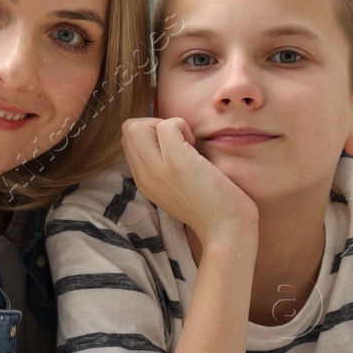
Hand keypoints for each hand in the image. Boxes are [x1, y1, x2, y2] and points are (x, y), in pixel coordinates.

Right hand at [120, 117, 256, 250]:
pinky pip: (166, 125)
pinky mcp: (176, 162)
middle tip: (178, 141)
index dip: (150, 132)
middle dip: (153, 124)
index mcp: (143, 180)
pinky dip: (182, 126)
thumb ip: (162, 165)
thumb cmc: (209, 205)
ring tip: (186, 144)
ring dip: (167, 124)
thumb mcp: (175, 186)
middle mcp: (143, 175)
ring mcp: (156, 169)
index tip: (172, 145)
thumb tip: (165, 134)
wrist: (225, 228)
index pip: (128, 140)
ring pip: (136, 126)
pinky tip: (195, 147)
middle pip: (127, 129)